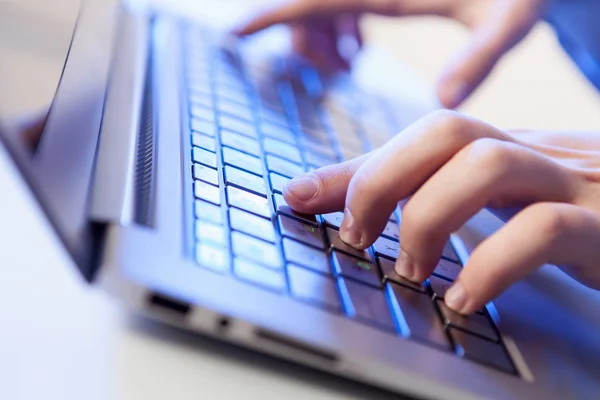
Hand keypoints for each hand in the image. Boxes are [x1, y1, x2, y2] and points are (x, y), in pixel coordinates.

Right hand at [235, 0, 548, 107]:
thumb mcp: (509, 19)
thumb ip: (480, 57)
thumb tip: (445, 102)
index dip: (272, 16)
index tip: (234, 33)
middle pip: (311, 4)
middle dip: (307, 34)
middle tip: (338, 68)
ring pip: (322, 3)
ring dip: (322, 33)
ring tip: (350, 62)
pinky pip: (338, 3)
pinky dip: (335, 27)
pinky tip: (357, 48)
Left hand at [282, 110, 599, 313]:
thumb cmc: (588, 221)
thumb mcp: (509, 206)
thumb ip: (445, 205)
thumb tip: (368, 216)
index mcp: (505, 150)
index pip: (417, 139)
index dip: (352, 167)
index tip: (296, 197)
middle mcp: (535, 156)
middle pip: (445, 130)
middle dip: (382, 180)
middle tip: (357, 237)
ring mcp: (574, 187)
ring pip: (486, 165)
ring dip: (428, 219)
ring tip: (411, 270)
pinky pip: (543, 231)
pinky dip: (491, 265)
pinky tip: (464, 299)